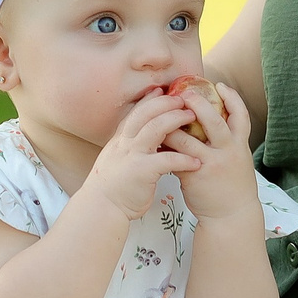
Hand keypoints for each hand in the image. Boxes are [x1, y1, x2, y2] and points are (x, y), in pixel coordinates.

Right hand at [82, 92, 199, 220]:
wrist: (102, 207)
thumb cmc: (113, 187)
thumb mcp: (117, 159)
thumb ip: (128, 146)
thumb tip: (140, 137)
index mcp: (120, 139)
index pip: (136, 112)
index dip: (150, 99)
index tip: (162, 90)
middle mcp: (125, 143)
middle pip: (147, 113)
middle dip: (167, 103)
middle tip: (184, 99)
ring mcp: (133, 155)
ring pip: (155, 128)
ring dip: (175, 120)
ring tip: (192, 117)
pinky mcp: (142, 172)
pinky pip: (167, 160)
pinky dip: (183, 159)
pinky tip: (196, 161)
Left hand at [164, 81, 260, 219]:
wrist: (230, 216)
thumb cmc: (231, 185)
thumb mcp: (236, 159)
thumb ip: (226, 141)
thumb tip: (210, 118)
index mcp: (240, 145)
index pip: (240, 116)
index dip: (232, 98)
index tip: (219, 86)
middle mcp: (227, 152)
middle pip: (214, 121)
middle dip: (199, 105)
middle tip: (185, 94)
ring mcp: (210, 165)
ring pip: (188, 140)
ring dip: (172, 125)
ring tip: (160, 113)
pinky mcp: (193, 177)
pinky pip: (174, 156)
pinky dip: (164, 145)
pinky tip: (154, 138)